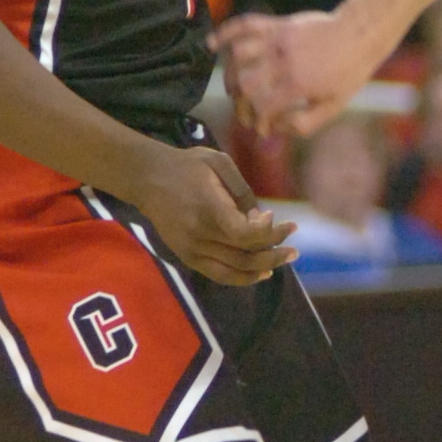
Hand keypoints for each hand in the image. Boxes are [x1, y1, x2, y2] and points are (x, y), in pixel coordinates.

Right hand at [123, 143, 296, 286]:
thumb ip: (243, 192)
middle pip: (245, 255)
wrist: (147, 178)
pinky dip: (243, 277)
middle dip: (275, 252)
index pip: (245, 234)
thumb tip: (262, 220)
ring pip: (235, 270)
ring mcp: (191, 249)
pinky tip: (262, 272)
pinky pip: (219, 275)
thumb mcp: (219, 163)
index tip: (276, 217)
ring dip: (264, 267)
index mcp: (208, 209)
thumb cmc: (188, 166)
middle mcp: (199, 235)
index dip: (267, 232)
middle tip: (295, 248)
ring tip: (285, 258)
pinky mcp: (186, 256)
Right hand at [212, 9, 367, 136]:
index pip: (261, 106)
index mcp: (297, 83)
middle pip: (244, 84)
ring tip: (235, 90)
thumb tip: (277, 127)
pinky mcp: (277, 24)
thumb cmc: (349, 73)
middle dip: (241, 104)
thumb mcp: (334, 106)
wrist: (361, 34)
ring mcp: (278, 39)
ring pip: (238, 57)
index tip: (262, 129)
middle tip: (247, 114)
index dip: (258, 121)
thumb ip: (305, 124)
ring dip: (231, 76)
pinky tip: (212, 46)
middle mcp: (283, 60)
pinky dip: (225, 33)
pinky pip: (244, 24)